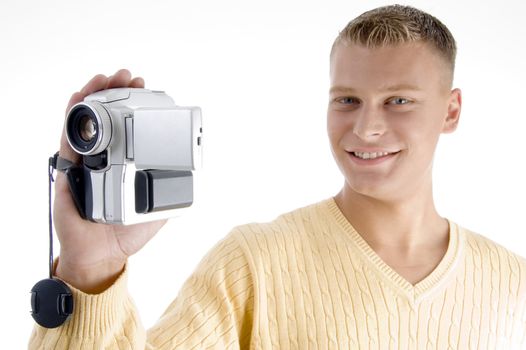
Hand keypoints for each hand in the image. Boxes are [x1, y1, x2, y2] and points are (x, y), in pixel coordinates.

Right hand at [54, 69, 166, 292]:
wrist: (101, 255)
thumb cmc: (125, 235)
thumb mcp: (154, 211)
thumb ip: (167, 195)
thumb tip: (189, 182)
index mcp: (122, 165)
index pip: (127, 127)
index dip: (133, 106)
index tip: (144, 89)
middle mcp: (102, 159)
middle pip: (106, 118)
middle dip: (116, 93)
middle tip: (129, 77)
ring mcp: (85, 163)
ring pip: (86, 121)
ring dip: (95, 96)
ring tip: (107, 78)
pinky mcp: (69, 172)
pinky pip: (68, 140)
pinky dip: (72, 117)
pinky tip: (78, 99)